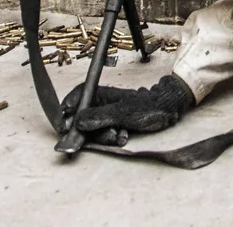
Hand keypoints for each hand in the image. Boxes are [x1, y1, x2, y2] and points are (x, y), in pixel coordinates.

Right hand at [60, 74, 194, 144]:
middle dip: (89, 131)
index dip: (68, 108)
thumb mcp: (123, 113)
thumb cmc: (149, 106)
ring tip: (119, 135)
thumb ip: (99, 117)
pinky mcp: (113, 126)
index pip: (78, 96)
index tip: (64, 123)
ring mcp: (107, 115)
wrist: (169, 112)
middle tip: (98, 136)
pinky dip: (112, 139)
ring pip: (93, 130)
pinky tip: (124, 136)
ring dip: (104, 137)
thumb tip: (78, 122)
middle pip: (82, 118)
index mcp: (102, 94)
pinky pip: (104, 136)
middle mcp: (102, 104)